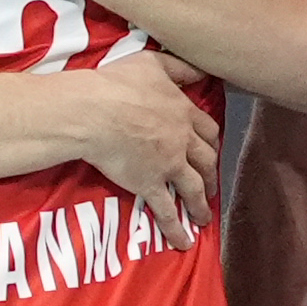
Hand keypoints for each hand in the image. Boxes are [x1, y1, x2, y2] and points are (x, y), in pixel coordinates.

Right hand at [47, 50, 217, 243]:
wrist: (95, 112)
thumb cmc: (118, 83)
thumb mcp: (152, 62)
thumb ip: (179, 67)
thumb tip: (201, 70)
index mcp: (183, 112)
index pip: (207, 130)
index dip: (211, 142)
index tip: (211, 150)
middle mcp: (182, 141)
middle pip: (206, 161)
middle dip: (210, 175)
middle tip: (211, 186)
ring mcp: (168, 165)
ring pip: (193, 188)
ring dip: (200, 205)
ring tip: (204, 218)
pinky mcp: (150, 185)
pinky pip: (167, 211)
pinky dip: (176, 228)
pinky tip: (184, 243)